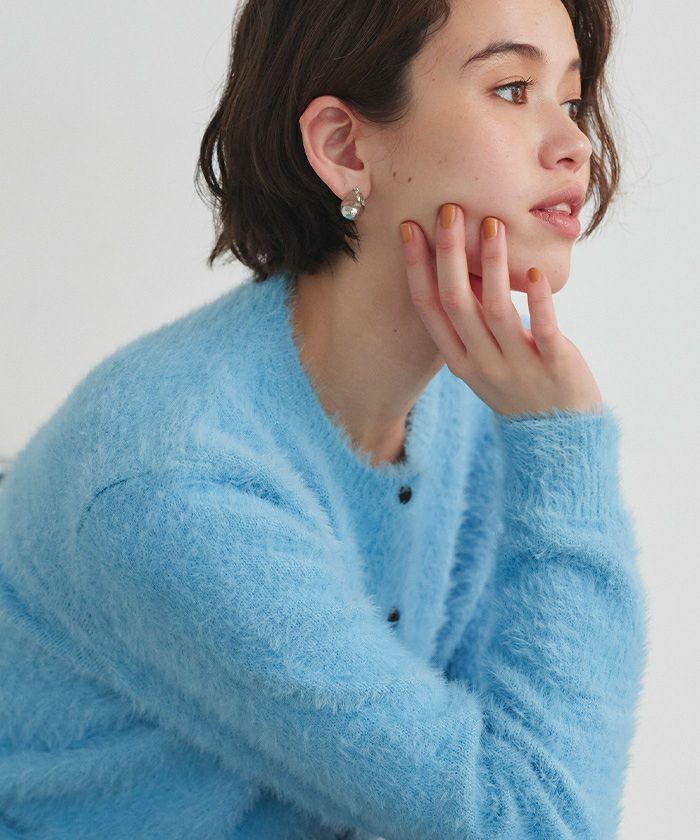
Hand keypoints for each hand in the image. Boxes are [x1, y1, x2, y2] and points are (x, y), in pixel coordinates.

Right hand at [399, 204, 604, 416]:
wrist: (557, 438)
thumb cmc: (520, 389)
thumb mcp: (483, 361)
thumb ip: (471, 324)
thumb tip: (460, 268)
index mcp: (459, 360)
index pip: (428, 309)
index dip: (417, 268)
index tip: (410, 229)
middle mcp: (481, 363)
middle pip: (456, 303)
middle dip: (449, 254)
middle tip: (450, 211)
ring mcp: (515, 366)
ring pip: (495, 310)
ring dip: (491, 265)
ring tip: (492, 225)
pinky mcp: (554, 366)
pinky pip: (542, 329)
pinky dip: (536, 300)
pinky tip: (534, 272)